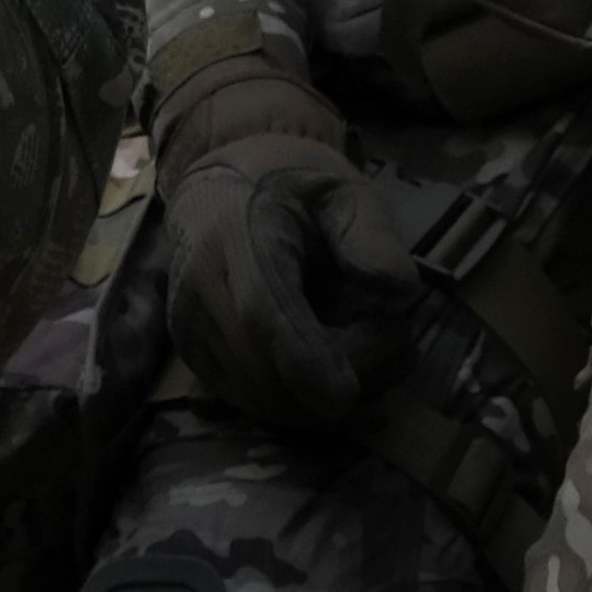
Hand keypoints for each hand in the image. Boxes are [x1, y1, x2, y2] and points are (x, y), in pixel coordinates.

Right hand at [152, 63, 421, 432]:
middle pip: (267, 370)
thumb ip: (370, 233)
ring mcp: (191, 335)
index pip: (261, 312)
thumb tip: (400, 292)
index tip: (345, 395)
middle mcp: (200, 293)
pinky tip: (336, 365)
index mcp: (235, 236)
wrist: (215, 192)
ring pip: (264, 399)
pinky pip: (255, 404)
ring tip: (368, 343)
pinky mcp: (195, 364)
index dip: (302, 359)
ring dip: (327, 394)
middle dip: (341, 375)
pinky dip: (304, 402)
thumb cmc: (286, 187)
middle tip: (396, 333)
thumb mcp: (341, 189)